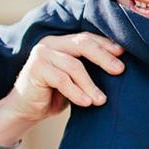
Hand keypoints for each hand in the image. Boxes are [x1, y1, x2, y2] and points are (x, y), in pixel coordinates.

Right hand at [0, 33, 124, 144]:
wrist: (25, 110)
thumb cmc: (53, 95)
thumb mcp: (74, 80)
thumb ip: (89, 70)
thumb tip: (119, 67)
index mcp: (61, 42)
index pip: (86, 38)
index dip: (105, 44)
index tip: (123, 54)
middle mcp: (51, 42)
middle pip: (82, 44)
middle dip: (103, 57)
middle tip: (119, 70)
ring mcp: (42, 53)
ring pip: (74, 65)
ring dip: (90, 84)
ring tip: (101, 100)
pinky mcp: (36, 67)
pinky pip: (62, 79)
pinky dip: (76, 92)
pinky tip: (86, 103)